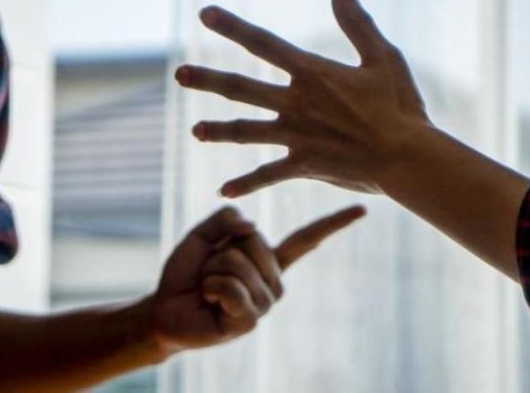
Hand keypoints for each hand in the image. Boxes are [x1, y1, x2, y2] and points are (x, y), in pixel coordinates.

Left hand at [148, 205, 364, 352]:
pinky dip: (212, 287)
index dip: (335, 223)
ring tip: (209, 287)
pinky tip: (210, 300)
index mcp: (268, 258)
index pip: (307, 239)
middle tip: (211, 271)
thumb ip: (225, 219)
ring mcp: (265, 302)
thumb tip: (250, 223)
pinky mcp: (251, 320)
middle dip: (221, 249)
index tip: (364, 209)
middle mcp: (274, 280)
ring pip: (238, 263)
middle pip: (254, 240)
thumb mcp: (203, 235)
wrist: (165, 310)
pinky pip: (231, 287)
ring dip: (212, 271)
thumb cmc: (186, 274)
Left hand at [175, 0, 428, 197]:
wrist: (407, 158)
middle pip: (241, 88)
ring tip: (194, 130)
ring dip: (218, 131)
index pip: (263, 43)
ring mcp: (296, 136)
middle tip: (179, 74)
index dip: (232, 27)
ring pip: (246, 131)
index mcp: (312, 74)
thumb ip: (357, 24)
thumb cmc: (400, 106)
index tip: (204, 14)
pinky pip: (269, 175)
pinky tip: (224, 190)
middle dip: (208, 80)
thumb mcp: (383, 57)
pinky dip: (248, 182)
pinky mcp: (304, 165)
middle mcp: (296, 103)